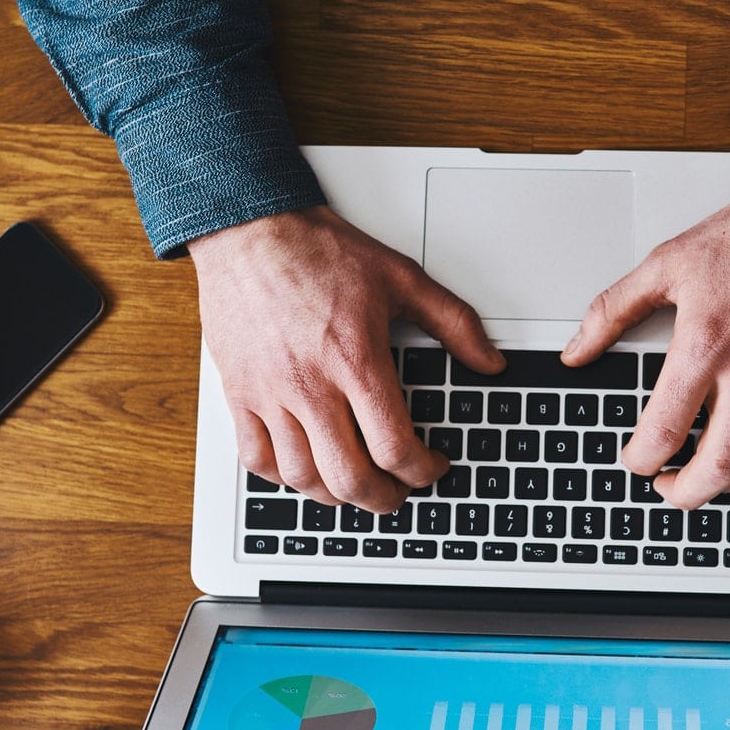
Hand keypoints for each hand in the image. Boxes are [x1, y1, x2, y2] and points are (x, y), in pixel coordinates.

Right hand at [190, 207, 503, 512]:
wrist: (250, 230)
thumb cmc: (319, 251)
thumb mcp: (401, 277)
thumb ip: (454, 322)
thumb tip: (490, 362)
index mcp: (355, 360)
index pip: (394, 447)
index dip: (422, 471)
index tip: (431, 465)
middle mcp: (310, 384)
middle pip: (348, 477)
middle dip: (383, 498)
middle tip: (397, 491)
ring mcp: (269, 393)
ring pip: (301, 478)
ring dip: (336, 494)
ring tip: (356, 483)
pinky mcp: (239, 393)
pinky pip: (256, 459)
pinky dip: (283, 477)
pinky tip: (304, 468)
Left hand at [562, 172, 729, 509]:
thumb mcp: (667, 262)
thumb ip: (612, 311)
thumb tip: (576, 351)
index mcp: (705, 343)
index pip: (664, 431)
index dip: (640, 461)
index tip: (635, 460)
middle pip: (718, 465)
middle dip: (684, 493)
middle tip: (668, 487)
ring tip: (710, 476)